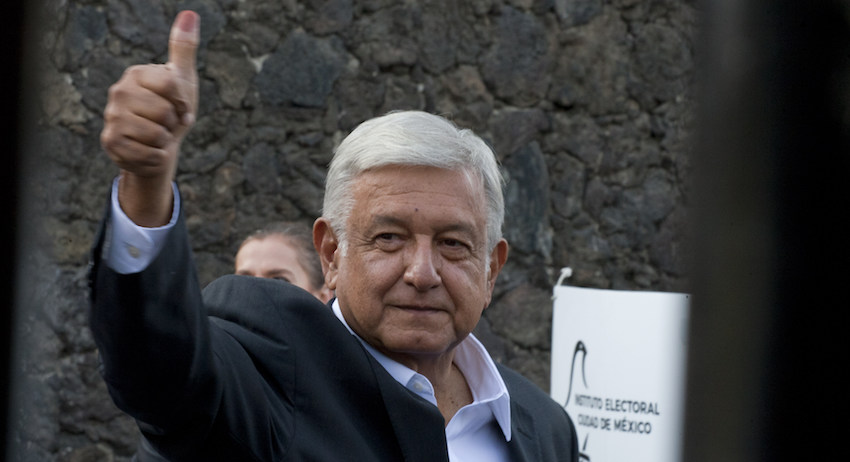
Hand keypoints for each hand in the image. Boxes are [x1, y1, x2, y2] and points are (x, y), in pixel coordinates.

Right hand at [100, 11, 199, 225]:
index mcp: (137, 74)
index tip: (181, 107)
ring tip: (158, 137)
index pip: (172, 85)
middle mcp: (118, 91)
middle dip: (174, 124)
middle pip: (164, 112)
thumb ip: (184, 48)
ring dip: (165, 141)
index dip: (184, 103)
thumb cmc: (172, 111)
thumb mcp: (182, 79)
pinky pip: (148, 154)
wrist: (158, 146)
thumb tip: (189, 14)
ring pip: (156, 134)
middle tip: (167, 124)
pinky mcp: (110, 142)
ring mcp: (111, 117)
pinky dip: (157, 157)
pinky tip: (148, 150)